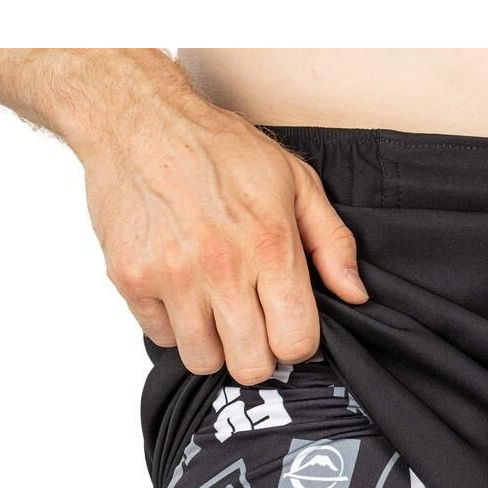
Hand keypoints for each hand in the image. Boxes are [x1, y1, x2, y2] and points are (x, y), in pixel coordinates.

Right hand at [81, 98, 368, 384]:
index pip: (295, 342)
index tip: (286, 326)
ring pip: (203, 361)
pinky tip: (180, 291)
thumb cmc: (216, 148)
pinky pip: (162, 339)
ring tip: (213, 308)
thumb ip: (331, 242)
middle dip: (256, 353)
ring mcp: (172, 278)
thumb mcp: (293, 180)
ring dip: (213, 344)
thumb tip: (354, 294)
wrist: (139, 121)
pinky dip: (173, 324)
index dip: (296, 344)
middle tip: (250, 325)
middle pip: (250, 366)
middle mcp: (221, 267)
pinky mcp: (133, 282)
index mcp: (269, 245)